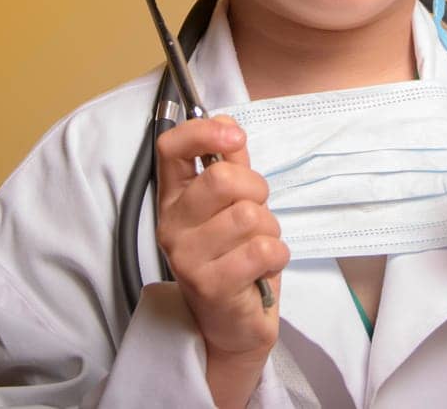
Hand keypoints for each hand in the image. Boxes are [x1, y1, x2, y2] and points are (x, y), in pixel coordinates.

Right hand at [156, 115, 288, 403]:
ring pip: (249, 215)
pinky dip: (277, 256)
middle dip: (256, 190)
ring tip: (258, 249)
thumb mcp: (232, 206)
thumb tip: (227, 121)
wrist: (233, 325)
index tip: (234, 137)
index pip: (170, 148)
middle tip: (257, 214)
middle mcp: (172, 225)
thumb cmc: (234, 259)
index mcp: (174, 199)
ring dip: (270, 230)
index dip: (202, 131)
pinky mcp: (210, 285)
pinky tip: (263, 270)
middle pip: (222, 178)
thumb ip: (230, 163)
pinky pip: (262, 249)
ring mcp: (187, 257)